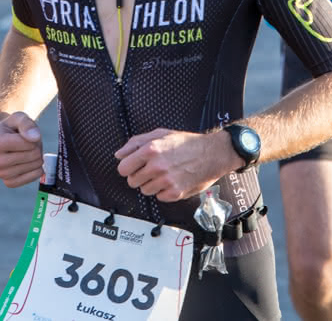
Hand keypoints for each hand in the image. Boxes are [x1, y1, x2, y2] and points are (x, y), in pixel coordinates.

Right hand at [0, 112, 43, 187]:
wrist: (7, 139)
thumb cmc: (14, 127)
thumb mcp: (20, 118)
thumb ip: (27, 124)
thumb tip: (34, 138)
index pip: (26, 143)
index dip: (32, 137)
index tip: (25, 134)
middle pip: (32, 155)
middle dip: (36, 147)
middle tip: (28, 144)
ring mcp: (1, 174)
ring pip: (33, 167)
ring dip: (37, 158)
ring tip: (28, 152)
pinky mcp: (9, 182)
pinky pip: (30, 178)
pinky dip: (37, 171)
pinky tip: (32, 163)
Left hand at [115, 128, 236, 202]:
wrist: (212, 153)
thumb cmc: (188, 143)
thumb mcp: (161, 133)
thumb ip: (136, 142)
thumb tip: (119, 154)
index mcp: (150, 150)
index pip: (123, 168)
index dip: (128, 168)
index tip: (134, 166)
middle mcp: (156, 166)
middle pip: (132, 181)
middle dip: (140, 176)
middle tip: (152, 169)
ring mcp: (165, 181)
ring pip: (145, 191)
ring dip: (152, 184)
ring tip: (164, 174)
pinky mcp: (174, 192)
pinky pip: (159, 197)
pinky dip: (164, 191)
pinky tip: (172, 180)